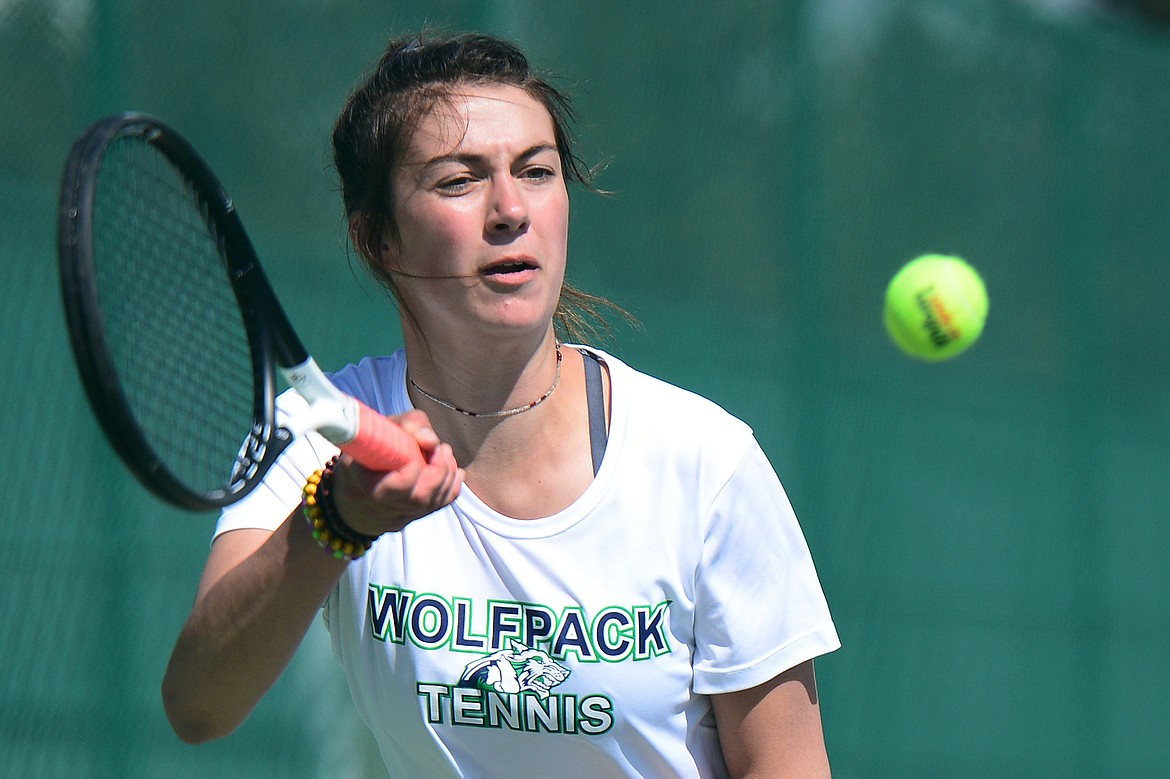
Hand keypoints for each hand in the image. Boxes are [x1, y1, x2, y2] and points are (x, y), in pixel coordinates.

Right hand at [329, 410, 462, 534]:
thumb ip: (406, 426)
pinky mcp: (412, 517)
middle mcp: (380, 505)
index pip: (388, 491)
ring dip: (447, 476)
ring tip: (445, 454)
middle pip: (418, 499)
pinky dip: (452, 488)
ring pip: (431, 503)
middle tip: (442, 449)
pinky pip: (438, 506)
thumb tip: (431, 440)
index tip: (415, 460)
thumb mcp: (377, 430)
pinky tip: (455, 471)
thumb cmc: (368, 450)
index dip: (407, 477)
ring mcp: (398, 514)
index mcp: (362, 482)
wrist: (356, 486)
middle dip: (438, 472)